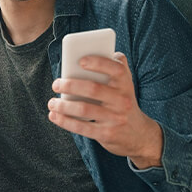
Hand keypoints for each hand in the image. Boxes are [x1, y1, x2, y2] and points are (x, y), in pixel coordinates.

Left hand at [47, 52, 162, 168]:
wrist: (140, 135)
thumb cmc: (123, 103)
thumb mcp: (124, 86)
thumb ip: (112, 70)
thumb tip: (85, 56)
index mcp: (126, 84)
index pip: (116, 69)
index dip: (98, 63)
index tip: (80, 61)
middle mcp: (123, 100)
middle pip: (93, 89)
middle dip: (70, 85)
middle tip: (56, 84)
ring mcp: (115, 118)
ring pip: (84, 109)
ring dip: (63, 105)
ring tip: (52, 102)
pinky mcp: (107, 134)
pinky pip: (82, 128)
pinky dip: (65, 121)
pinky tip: (54, 116)